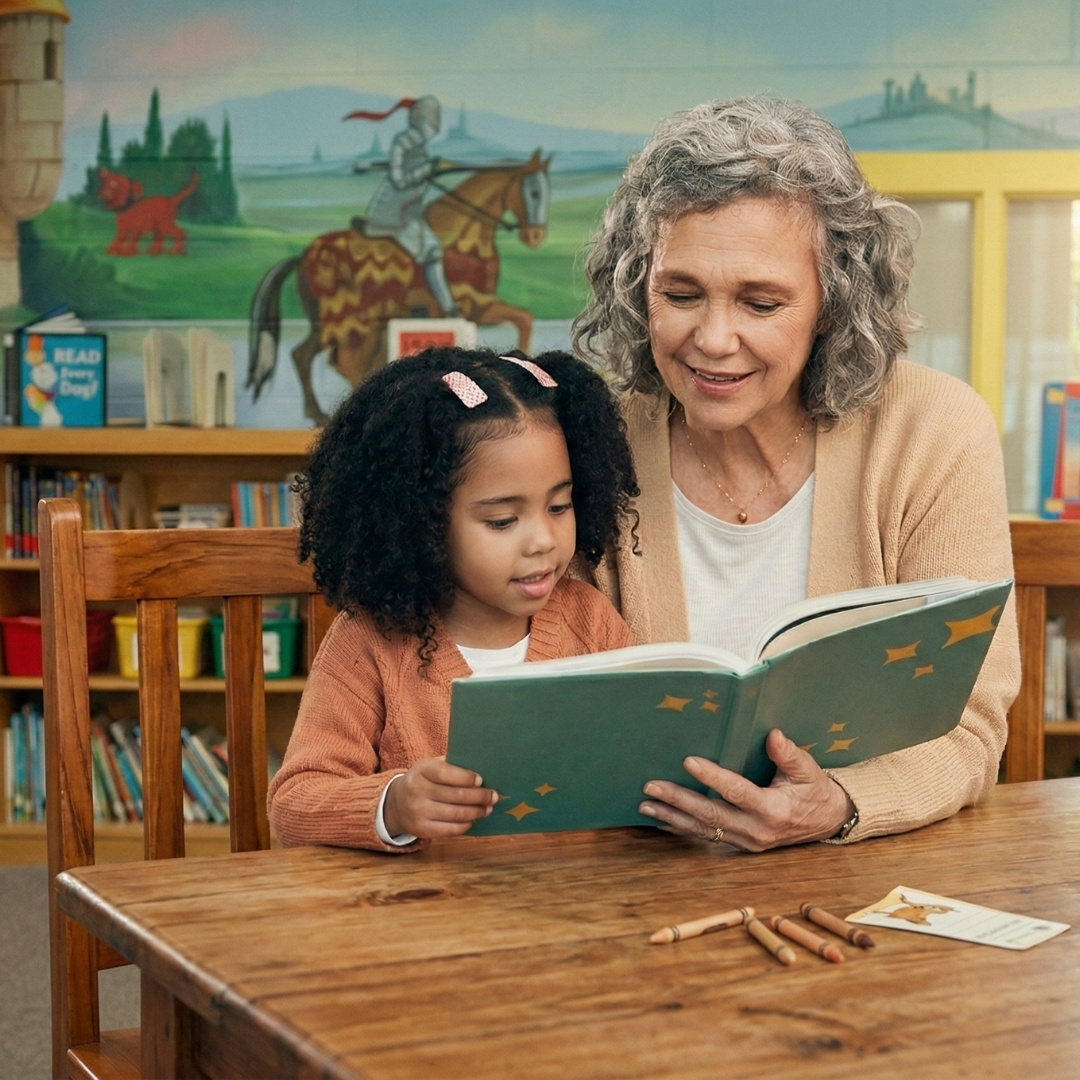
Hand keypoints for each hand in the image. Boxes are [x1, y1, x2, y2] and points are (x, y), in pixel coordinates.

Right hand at [383, 757, 497, 838]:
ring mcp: (417, 812)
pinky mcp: (421, 830)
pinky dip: (466, 825)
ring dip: (477, 812)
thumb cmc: (423, 780)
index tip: (481, 780)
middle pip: (456, 795)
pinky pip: (450, 830)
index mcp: (421, 770)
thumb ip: (450, 766)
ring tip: (487, 808)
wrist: (396, 803)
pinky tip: (473, 819)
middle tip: (493, 796)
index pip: (446, 774)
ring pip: (456, 814)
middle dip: (479, 797)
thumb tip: (481, 769)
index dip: (466, 778)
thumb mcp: (429, 767)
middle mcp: (416, 791)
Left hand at [638, 728, 853, 850]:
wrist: (828, 821)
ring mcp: (747, 841)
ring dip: (673, 816)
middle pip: (710, 814)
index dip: (712, 777)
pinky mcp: (741, 845)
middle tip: (651, 786)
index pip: (736, 791)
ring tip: (646, 804)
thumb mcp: (808, 770)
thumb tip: (773, 735)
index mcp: (773, 809)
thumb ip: (789, 754)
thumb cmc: (815, 790)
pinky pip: (707, 838)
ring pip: (703, 830)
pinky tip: (661, 821)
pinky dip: (682, 829)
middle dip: (678, 800)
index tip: (688, 761)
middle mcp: (757, 830)